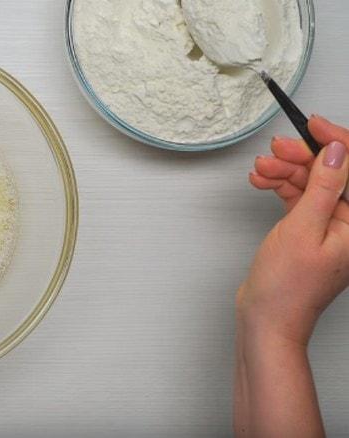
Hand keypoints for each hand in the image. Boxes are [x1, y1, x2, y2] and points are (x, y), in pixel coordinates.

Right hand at [242, 116, 348, 342]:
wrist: (268, 319)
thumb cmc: (288, 287)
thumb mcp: (303, 228)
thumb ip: (323, 186)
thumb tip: (337, 151)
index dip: (338, 141)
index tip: (313, 125)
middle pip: (333, 173)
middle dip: (304, 156)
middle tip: (277, 148)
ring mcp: (331, 226)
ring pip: (313, 182)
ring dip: (286, 171)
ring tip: (261, 169)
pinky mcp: (310, 229)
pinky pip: (300, 197)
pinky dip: (281, 187)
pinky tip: (263, 181)